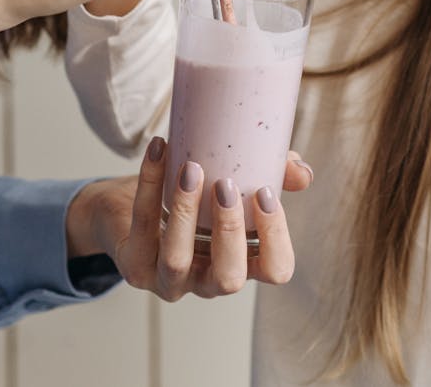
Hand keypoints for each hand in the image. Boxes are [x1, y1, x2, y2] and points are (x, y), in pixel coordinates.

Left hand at [66, 137, 313, 299]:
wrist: (127, 204)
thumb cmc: (191, 197)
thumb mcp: (231, 184)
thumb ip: (272, 176)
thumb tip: (304, 170)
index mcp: (241, 263)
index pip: (275, 270)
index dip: (275, 238)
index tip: (265, 193)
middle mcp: (207, 280)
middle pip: (229, 279)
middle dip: (230, 232)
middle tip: (225, 185)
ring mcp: (168, 279)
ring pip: (177, 261)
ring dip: (186, 212)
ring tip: (190, 169)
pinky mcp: (134, 264)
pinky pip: (142, 225)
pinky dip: (150, 182)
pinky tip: (158, 150)